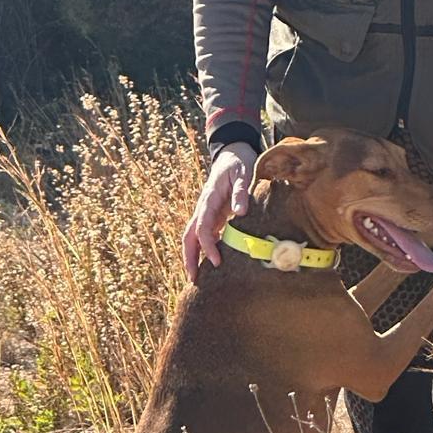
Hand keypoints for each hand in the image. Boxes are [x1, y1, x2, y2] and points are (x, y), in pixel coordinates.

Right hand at [182, 142, 256, 278]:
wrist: (232, 153)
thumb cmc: (239, 163)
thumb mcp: (243, 174)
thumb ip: (241, 192)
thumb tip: (240, 212)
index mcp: (209, 199)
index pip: (202, 227)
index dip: (207, 246)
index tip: (216, 261)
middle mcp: (203, 208)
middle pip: (189, 236)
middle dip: (189, 258)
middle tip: (193, 280)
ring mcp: (206, 212)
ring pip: (193, 237)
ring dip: (192, 256)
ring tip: (197, 278)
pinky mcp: (212, 215)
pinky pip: (203, 235)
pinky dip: (202, 249)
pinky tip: (210, 264)